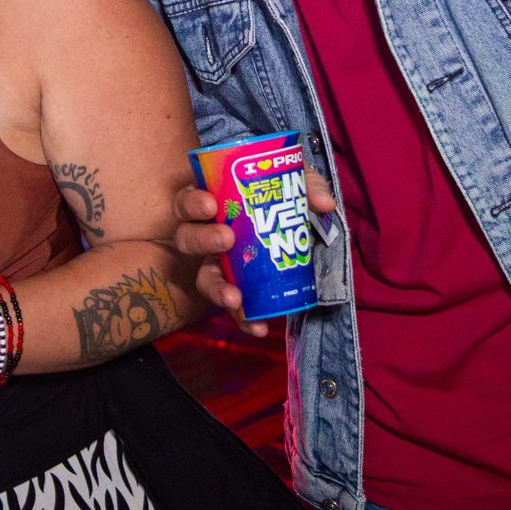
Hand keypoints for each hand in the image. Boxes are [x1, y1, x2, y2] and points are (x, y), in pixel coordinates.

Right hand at [172, 165, 336, 335]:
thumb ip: (308, 185)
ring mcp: (218, 265)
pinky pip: (232, 307)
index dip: (192, 203)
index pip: (188, 201)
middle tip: (227, 239)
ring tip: (235, 297)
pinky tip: (259, 328)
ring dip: (216, 288)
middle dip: (203, 240)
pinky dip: (244, 319)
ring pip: (203, 277)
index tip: (211, 205)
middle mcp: (207, 234)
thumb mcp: (294, 181)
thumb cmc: (283, 195)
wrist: (295, 226)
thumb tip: (323, 203)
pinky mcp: (235, 289)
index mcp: (213, 202)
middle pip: (187, 238)